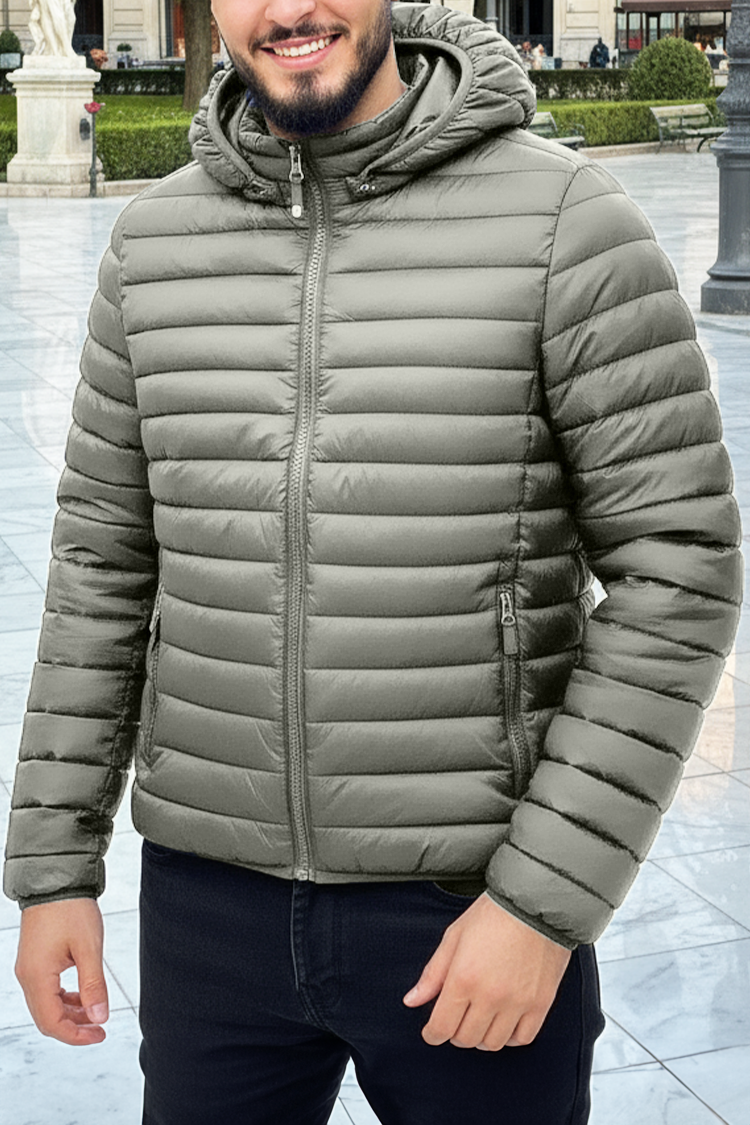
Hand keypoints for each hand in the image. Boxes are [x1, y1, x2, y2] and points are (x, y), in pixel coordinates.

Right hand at [15, 897, 109, 1045]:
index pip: (52, 1022)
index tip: (100, 1035)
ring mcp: (29, 969)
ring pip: (46, 1005)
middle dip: (73, 1027)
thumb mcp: (89, 948)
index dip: (76, 1035)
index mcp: (37, 976)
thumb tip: (100, 1018)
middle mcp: (27, 976)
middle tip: (100, 1029)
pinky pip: (47, 990)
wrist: (55, 880)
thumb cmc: (71, 910)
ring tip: (95, 1013)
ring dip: (70, 1013)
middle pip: (46, 1018)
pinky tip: (83, 995)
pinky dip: (64, 999)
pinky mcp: (34, 961)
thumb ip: (93, 985)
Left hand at [403, 893, 570, 1050]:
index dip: (432, 1034)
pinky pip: (522, 1038)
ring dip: (481, 1037)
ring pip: (492, 1043)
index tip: (432, 1031)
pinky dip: (509, 1037)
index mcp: (464, 978)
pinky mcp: (540, 1003)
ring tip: (479, 1020)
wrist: (535, 904)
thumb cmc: (494, 915)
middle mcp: (490, 995)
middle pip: (466, 1038)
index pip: (441, 1027)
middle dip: (454, 1033)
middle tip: (456, 1019)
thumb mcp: (454, 937)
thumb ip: (433, 973)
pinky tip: (503, 1022)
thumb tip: (412, 1000)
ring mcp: (517, 1003)